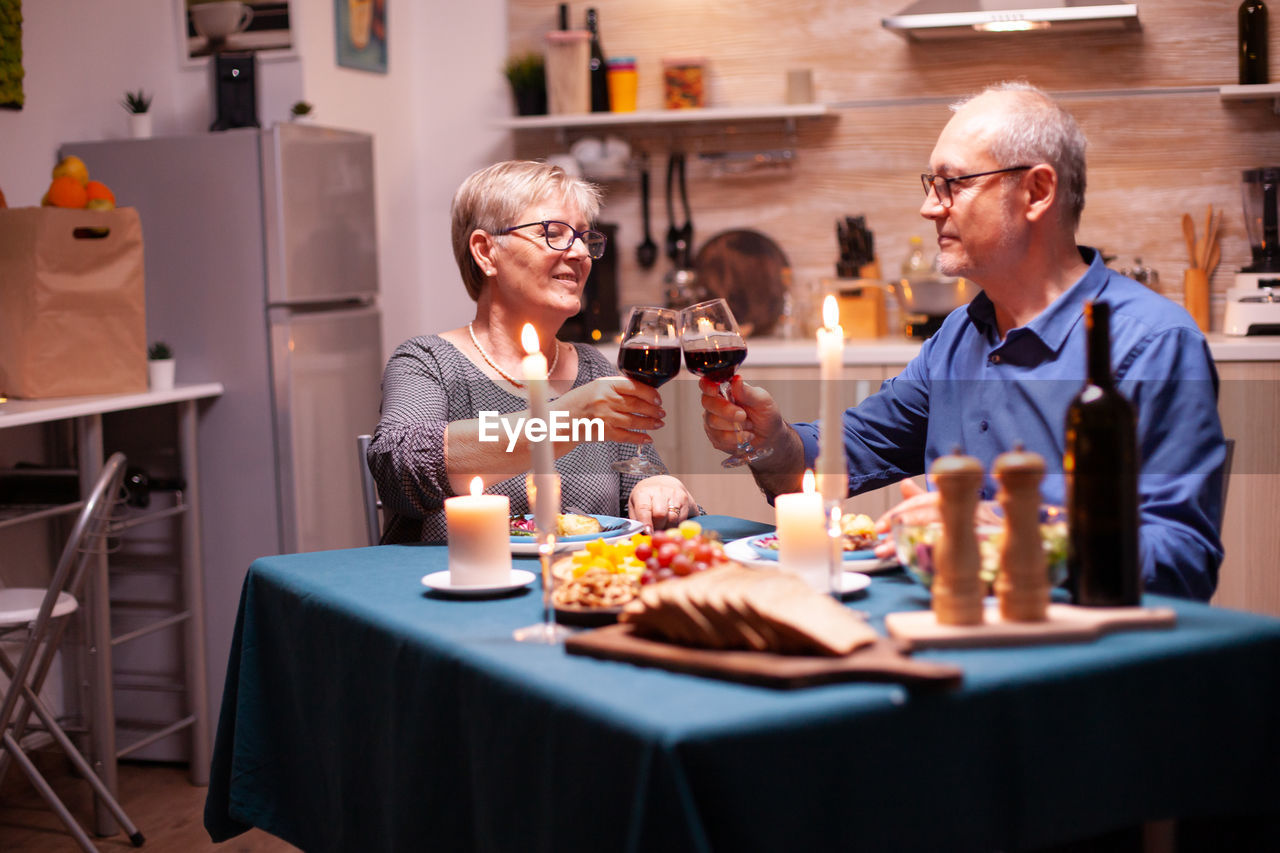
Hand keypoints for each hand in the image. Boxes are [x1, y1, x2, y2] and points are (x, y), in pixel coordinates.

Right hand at [554, 376, 664, 444]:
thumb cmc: (577, 403)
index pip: (634, 386)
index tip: (658, 398)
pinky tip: (647, 439)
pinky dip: (639, 438)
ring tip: (658, 424)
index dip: (650, 393)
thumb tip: (640, 391)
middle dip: (654, 410)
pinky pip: (626, 435)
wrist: (558, 420)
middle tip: (662, 413)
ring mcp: (604, 416)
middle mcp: (605, 399)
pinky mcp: (603, 432)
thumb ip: (615, 388)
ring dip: (650, 423)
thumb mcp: (595, 387)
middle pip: (637, 404)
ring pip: (634, 420)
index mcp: (604, 384)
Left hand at [628, 474, 697, 530]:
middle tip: (655, 532)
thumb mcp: (636, 506)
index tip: (648, 533)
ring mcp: (673, 494)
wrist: (663, 483)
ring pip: (672, 518)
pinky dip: (676, 525)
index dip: (646, 522)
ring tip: (662, 529)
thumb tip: (638, 537)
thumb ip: (636, 521)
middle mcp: (659, 491)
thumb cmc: (646, 499)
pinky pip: (681, 518)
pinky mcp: (684, 498)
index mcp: (643, 493)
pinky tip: (671, 525)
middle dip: (657, 527)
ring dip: (667, 528)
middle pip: (660, 514)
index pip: (644, 508)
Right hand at [697, 375, 785, 455]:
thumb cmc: (766, 415)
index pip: (707, 384)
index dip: (707, 386)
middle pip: (707, 403)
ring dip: (735, 427)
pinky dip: (735, 438)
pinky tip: (745, 436)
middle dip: (726, 411)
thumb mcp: (762, 400)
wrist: (770, 436)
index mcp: (725, 390)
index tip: (715, 390)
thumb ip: (747, 392)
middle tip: (743, 415)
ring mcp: (713, 422)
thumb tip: (736, 380)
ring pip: (712, 422)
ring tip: (748, 425)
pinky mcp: (715, 437)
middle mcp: (716, 404)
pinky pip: (719, 438)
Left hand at [872, 477, 1000, 557]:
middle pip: (929, 514)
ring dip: (909, 544)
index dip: (899, 513)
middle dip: (900, 528)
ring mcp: (979, 528)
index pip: (924, 501)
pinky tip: (913, 563)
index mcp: (957, 498)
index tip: (879, 527)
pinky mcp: (984, 547)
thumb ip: (924, 499)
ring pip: (938, 532)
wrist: (1018, 537)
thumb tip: (903, 484)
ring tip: (888, 553)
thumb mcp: (949, 506)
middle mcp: (968, 509)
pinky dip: (930, 557)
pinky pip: (952, 551)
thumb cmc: (974, 523)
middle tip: (879, 543)